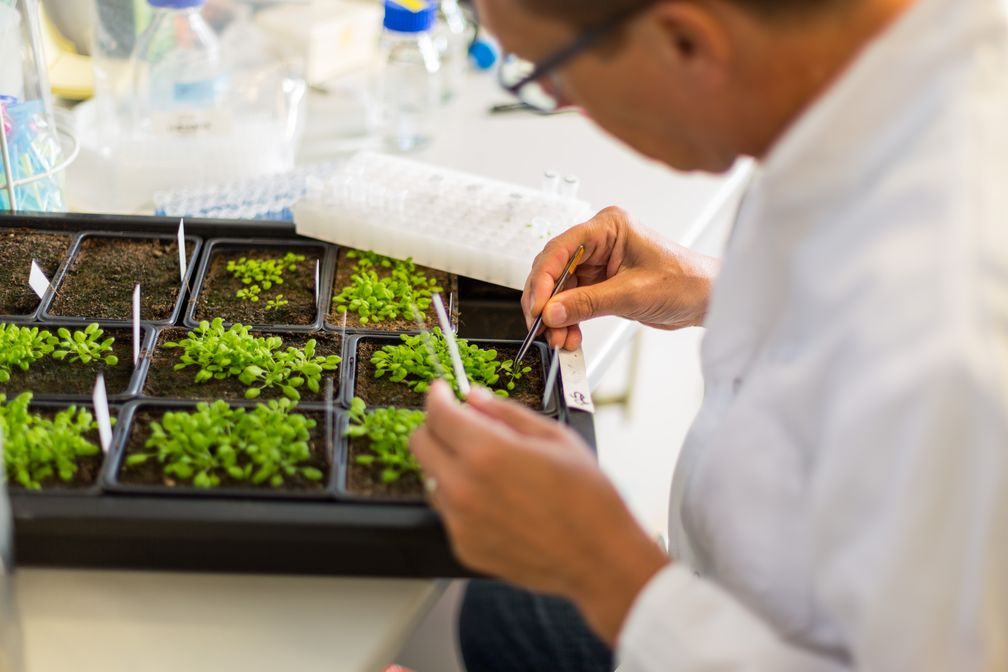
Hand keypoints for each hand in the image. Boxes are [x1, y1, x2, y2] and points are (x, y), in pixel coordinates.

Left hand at [410, 381, 669, 643]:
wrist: (599, 558)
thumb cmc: (587, 498)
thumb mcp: (554, 438)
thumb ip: (506, 413)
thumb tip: (474, 397)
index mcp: (487, 452)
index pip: (437, 414)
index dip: (436, 396)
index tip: (440, 392)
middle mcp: (464, 487)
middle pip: (419, 444)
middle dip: (434, 426)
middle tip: (457, 423)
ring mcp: (460, 522)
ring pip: (430, 478)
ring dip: (447, 464)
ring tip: (487, 468)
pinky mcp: (464, 547)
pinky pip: (448, 512)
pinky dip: (462, 498)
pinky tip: (496, 500)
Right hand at [522, 206, 719, 349]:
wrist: (706, 299)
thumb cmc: (684, 281)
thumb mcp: (632, 294)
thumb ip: (588, 303)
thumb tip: (553, 312)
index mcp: (607, 227)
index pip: (560, 249)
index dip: (543, 280)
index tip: (537, 307)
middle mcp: (598, 242)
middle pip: (554, 269)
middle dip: (546, 302)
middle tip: (542, 328)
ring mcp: (597, 263)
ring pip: (560, 290)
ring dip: (556, 317)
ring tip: (558, 339)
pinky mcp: (600, 283)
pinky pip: (573, 301)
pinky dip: (568, 320)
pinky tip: (568, 336)